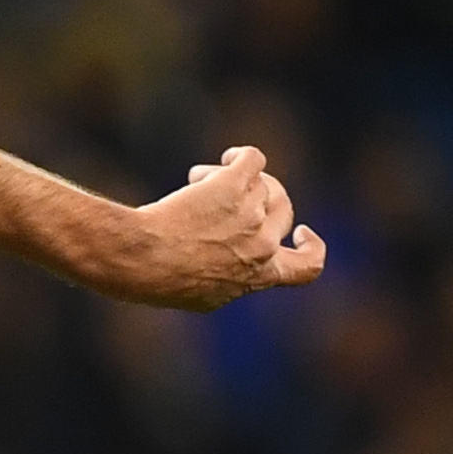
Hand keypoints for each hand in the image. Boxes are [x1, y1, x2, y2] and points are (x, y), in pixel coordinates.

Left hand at [112, 145, 328, 309]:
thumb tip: (228, 275)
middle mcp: (263, 244)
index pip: (308, 268)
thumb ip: (226, 283)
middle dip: (260, 198)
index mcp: (259, 275)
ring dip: (230, 178)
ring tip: (197, 179)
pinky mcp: (234, 186)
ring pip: (260, 184)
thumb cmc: (158, 281)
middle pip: (282, 210)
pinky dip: (243, 156)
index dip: (312, 247)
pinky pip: (252, 160)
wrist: (141, 259)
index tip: (300, 232)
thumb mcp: (201, 296)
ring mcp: (251, 213)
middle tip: (227, 195)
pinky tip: (227, 158)